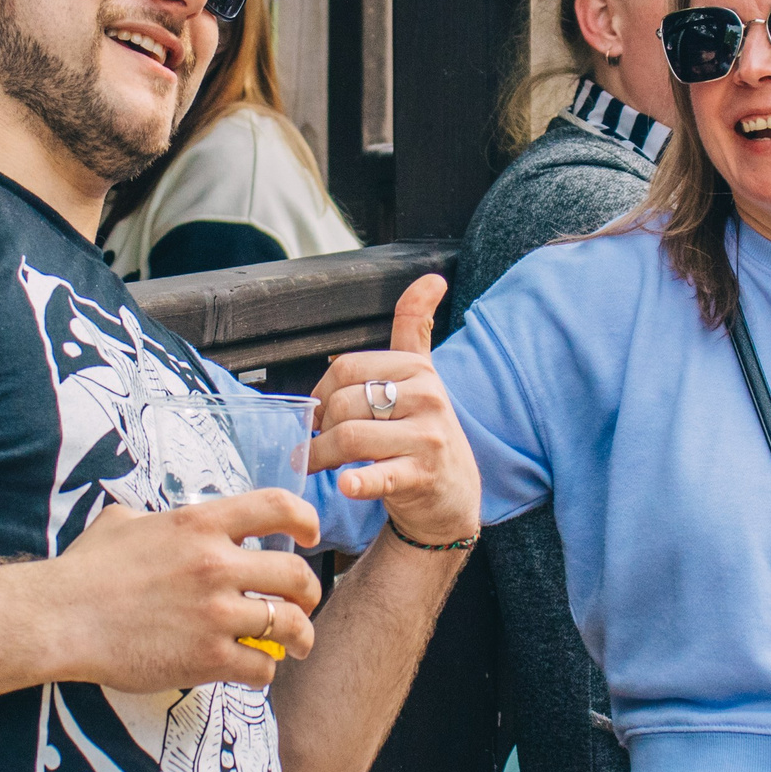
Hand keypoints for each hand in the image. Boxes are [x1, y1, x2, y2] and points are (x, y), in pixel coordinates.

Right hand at [50, 491, 321, 691]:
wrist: (58, 619)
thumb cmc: (82, 572)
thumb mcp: (120, 523)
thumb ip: (151, 519)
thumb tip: (149, 519)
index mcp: (199, 525)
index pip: (276, 507)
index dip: (305, 520)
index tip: (310, 536)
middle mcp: (216, 565)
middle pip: (296, 575)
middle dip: (310, 592)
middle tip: (304, 603)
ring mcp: (215, 613)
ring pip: (290, 624)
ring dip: (300, 636)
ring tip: (297, 645)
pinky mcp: (207, 657)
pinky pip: (262, 666)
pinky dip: (264, 671)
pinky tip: (253, 671)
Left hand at [308, 274, 482, 547]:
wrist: (454, 493)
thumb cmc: (424, 433)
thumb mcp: (423, 378)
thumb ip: (416, 329)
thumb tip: (432, 278)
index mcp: (418, 370)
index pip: (346, 367)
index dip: (322, 392)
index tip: (320, 414)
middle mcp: (427, 398)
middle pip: (343, 402)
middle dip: (321, 427)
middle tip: (318, 445)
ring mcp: (427, 438)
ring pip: (350, 436)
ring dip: (321, 456)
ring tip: (316, 465)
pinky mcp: (422, 476)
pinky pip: (380, 475)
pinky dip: (358, 482)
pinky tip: (346, 487)